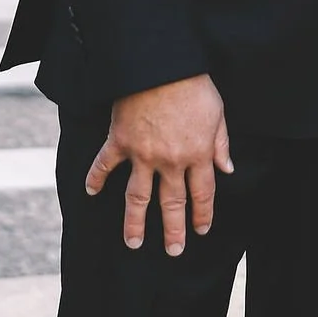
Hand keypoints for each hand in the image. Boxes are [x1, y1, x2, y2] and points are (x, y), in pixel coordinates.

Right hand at [87, 74, 232, 255]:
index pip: (202, 194)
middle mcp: (171, 161)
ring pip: (138, 197)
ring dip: (135, 222)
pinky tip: (90, 193)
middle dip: (173, 231)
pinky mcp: (120, 142)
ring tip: (133, 243)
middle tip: (173, 251)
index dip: (203, 214)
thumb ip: (221, 144)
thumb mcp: (218, 114)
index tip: (201, 229)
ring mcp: (143, 154)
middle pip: (172, 203)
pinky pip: (105, 165)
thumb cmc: (193, 86)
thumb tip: (227, 169)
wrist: (161, 65)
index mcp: (198, 154)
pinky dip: (95, 179)